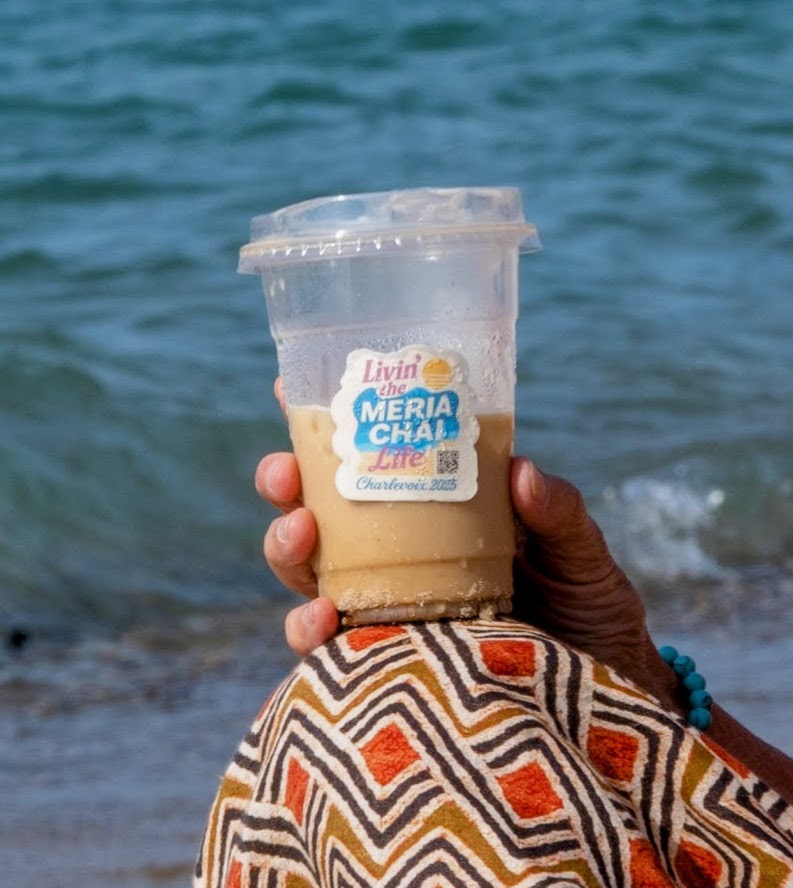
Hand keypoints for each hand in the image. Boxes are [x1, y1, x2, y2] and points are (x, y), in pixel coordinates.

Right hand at [256, 445, 665, 695]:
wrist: (601, 692)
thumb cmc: (587, 607)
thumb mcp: (580, 552)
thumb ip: (557, 513)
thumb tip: (522, 471)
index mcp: (438, 511)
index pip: (375, 460)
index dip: (326, 427)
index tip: (290, 390)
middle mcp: (400, 554)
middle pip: (322, 513)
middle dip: (288, 487)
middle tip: (283, 472)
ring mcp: (388, 608)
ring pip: (311, 574)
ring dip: (287, 549)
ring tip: (299, 533)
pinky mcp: (385, 664)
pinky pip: (330, 649)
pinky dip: (311, 631)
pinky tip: (322, 619)